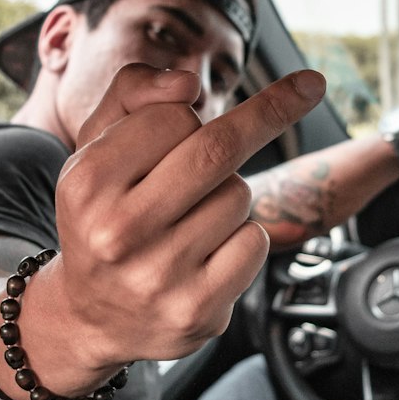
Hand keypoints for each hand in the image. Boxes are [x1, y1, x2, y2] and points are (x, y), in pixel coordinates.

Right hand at [52, 63, 325, 374]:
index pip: (174, 117)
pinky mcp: (198, 311)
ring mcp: (160, 277)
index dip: (188, 115)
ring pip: (240, 196)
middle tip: (310, 85)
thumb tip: (187, 83)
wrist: (91, 315)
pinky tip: (207, 254)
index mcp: (88, 183)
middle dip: (269, 113)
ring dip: (230, 194)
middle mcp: (118, 232)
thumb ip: (132, 92)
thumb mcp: (96, 145)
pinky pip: (256, 241)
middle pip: (218, 149)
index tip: (192, 114)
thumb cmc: (103, 212)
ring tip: (189, 219)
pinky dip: (244, 237)